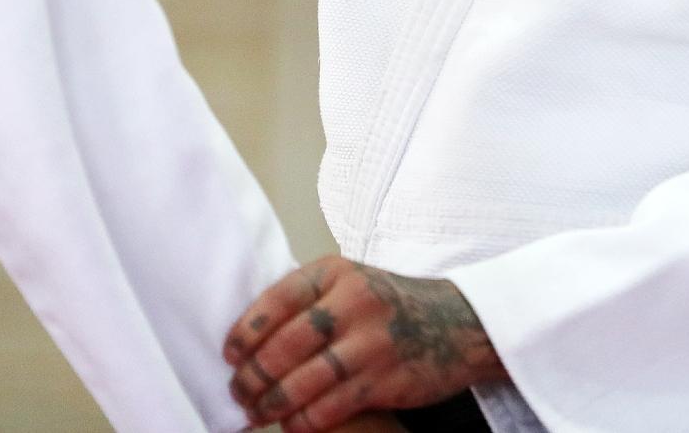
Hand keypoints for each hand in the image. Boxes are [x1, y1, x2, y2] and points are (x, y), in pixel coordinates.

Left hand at [224, 256, 503, 431]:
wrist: (459, 325)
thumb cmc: (390, 307)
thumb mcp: (352, 283)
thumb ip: (308, 301)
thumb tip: (249, 338)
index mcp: (336, 271)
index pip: (276, 299)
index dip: (246, 331)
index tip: (229, 354)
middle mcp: (354, 301)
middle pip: (285, 344)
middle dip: (253, 375)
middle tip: (238, 392)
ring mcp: (372, 341)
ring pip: (304, 379)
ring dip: (272, 403)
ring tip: (256, 413)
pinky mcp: (386, 378)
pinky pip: (331, 406)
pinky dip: (304, 421)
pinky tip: (292, 424)